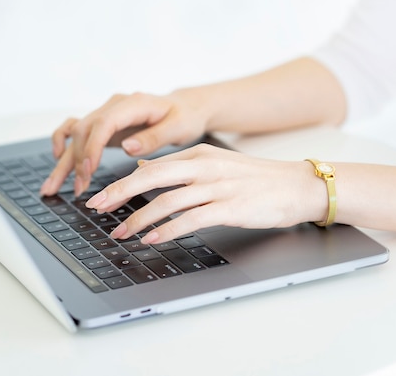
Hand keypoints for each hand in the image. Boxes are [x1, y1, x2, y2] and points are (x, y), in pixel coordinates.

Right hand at [41, 91, 210, 195]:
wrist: (184, 108)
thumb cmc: (184, 117)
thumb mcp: (178, 127)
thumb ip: (153, 137)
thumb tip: (127, 147)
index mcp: (133, 104)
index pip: (104, 123)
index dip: (93, 146)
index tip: (88, 170)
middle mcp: (114, 105)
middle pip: (84, 129)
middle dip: (76, 161)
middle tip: (79, 189)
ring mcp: (106, 112)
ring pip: (75, 133)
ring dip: (63, 160)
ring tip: (52, 187)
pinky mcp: (103, 123)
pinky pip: (75, 129)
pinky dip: (63, 143)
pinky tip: (57, 160)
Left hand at [84, 143, 323, 243]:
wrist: (297, 186)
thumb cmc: (256, 179)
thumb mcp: (215, 164)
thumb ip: (180, 167)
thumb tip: (143, 170)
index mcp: (199, 155)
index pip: (151, 167)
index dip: (122, 183)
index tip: (101, 196)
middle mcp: (205, 167)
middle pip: (152, 178)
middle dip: (120, 194)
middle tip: (97, 209)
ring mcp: (218, 187)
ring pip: (168, 201)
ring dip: (140, 219)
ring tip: (121, 233)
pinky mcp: (230, 208)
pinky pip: (191, 219)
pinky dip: (167, 230)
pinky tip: (152, 239)